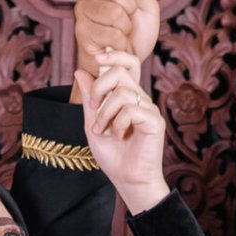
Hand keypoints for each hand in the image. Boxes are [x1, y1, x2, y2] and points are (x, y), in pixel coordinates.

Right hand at [73, 0, 160, 80]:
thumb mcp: (146, 7)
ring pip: (113, 11)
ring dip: (126, 27)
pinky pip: (110, 32)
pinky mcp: (82, 31)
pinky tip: (116, 46)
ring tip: (123, 35)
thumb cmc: (136, 36)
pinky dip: (121, 43)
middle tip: (129, 18)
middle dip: (130, 5)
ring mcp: (83, 11)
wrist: (126, 65)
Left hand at [75, 53, 168, 215]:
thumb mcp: (94, 123)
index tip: (97, 57)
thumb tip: (80, 70)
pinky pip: (131, 109)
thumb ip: (89, 99)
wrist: (128, 180)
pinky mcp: (154, 121)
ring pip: (123, 91)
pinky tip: (118, 136)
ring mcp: (149, 109)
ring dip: (105, 111)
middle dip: (100, 87)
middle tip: (93, 108)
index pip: (128, 63)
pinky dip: (118, 123)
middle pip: (121, 71)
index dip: (114, 55)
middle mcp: (141, 99)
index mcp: (129, 96)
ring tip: (103, 130)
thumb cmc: (113, 156)